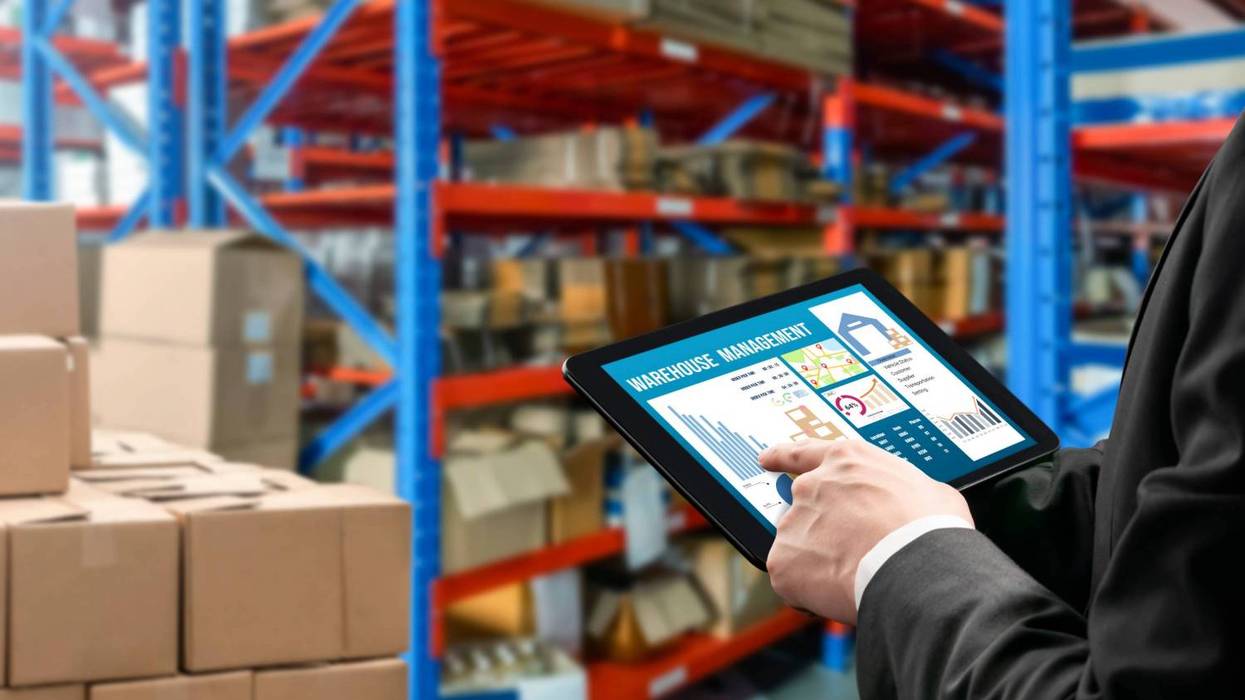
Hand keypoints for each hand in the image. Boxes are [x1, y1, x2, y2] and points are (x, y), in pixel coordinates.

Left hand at [759, 439, 972, 623]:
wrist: (916, 569)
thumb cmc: (931, 530)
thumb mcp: (929, 490)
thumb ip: (902, 490)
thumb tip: (909, 504)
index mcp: (847, 461)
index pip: (803, 453)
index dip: (782, 457)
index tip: (767, 459)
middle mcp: (813, 485)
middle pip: (805, 511)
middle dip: (821, 532)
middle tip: (851, 553)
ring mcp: (794, 521)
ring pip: (800, 548)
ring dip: (819, 562)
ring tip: (856, 576)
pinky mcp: (783, 560)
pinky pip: (791, 580)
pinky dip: (808, 591)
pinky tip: (839, 593)